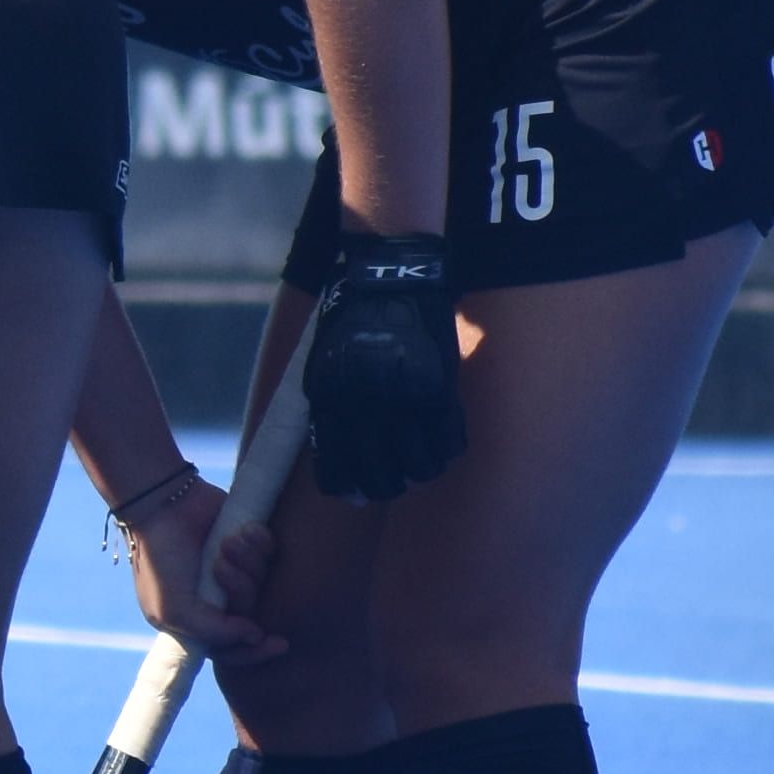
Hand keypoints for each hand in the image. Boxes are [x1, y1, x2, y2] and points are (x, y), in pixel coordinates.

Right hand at [117, 469, 280, 661]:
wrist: (164, 506)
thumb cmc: (161, 559)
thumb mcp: (175, 609)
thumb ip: (214, 632)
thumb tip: (254, 635)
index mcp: (196, 620)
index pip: (232, 649)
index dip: (255, 652)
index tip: (278, 642)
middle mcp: (217, 598)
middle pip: (251, 609)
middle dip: (241, 586)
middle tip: (221, 564)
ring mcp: (233, 570)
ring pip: (262, 579)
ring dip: (247, 560)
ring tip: (227, 542)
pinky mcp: (246, 544)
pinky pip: (270, 552)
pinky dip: (258, 541)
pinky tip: (242, 530)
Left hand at [298, 219, 465, 502]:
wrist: (391, 279)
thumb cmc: (350, 325)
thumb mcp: (323, 367)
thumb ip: (327, 415)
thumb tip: (336, 464)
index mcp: (334, 401)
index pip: (338, 468)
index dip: (348, 489)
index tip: (356, 494)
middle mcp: (369, 406)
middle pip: (381, 477)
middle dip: (384, 488)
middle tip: (390, 484)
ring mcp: (408, 399)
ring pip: (420, 467)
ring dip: (419, 473)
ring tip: (418, 466)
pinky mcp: (442, 389)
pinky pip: (450, 441)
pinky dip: (446, 452)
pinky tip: (440, 448)